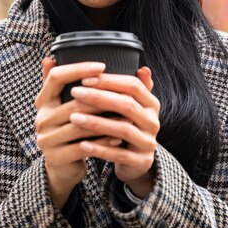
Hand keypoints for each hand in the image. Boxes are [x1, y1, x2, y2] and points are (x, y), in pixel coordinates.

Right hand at [35, 58, 121, 208]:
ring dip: (106, 120)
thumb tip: (50, 56)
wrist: (61, 167)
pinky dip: (102, 141)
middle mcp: (41, 118)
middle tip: (123, 92)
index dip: (78, 69)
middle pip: (73, 102)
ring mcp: (47, 139)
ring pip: (80, 125)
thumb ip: (59, 84)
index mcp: (42, 101)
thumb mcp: (61, 106)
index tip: (101, 66)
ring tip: (126, 115)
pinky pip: (83, 147)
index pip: (57, 77)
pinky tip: (118, 137)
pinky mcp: (57, 157)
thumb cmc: (67, 130)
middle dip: (100, 97)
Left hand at [68, 67, 160, 198]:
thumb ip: (128, 87)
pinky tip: (82, 144)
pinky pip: (119, 155)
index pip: (133, 86)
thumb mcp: (130, 106)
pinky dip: (100, 149)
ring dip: (96, 123)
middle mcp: (153, 121)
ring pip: (123, 129)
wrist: (136, 162)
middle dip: (99, 98)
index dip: (109, 81)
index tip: (85, 78)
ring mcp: (148, 142)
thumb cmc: (126, 127)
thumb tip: (140, 66)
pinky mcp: (141, 161)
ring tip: (74, 117)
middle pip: (127, 105)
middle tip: (75, 92)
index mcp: (150, 103)